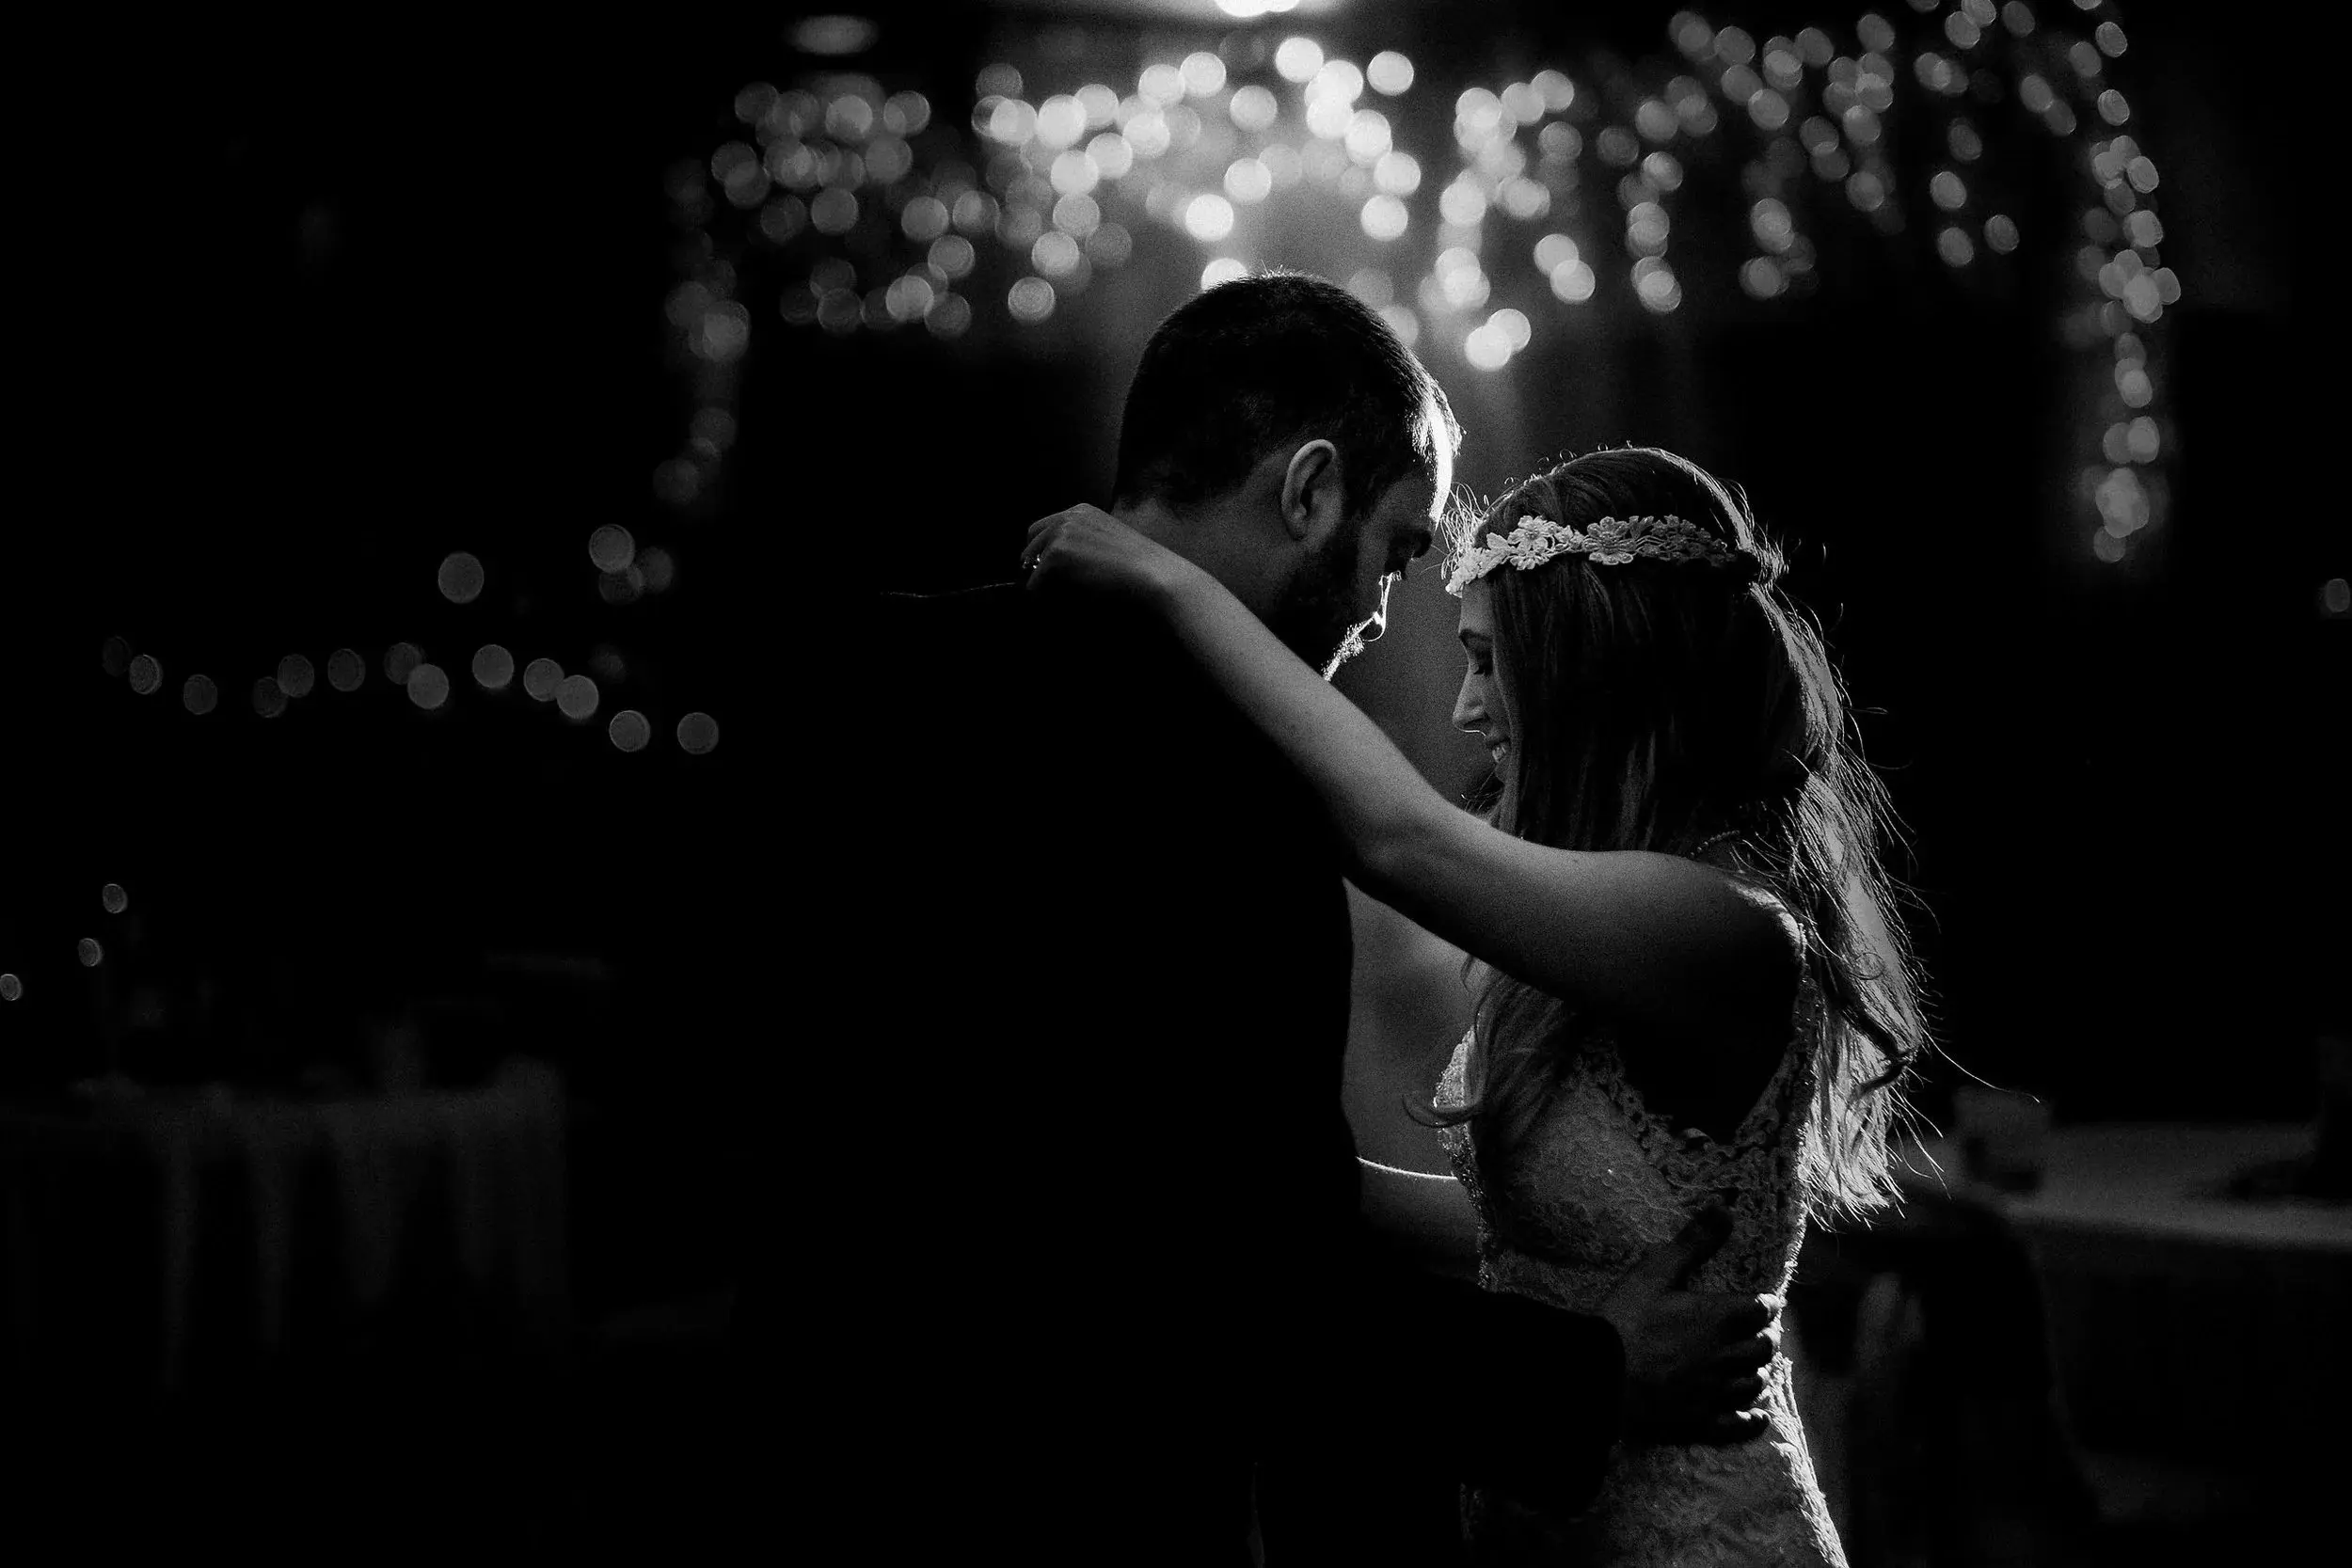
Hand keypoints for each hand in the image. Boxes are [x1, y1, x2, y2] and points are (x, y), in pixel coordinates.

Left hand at [1021, 504, 1197, 606]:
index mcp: (1081, 512)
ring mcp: (1060, 533)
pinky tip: (1073, 604)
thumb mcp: (1109, 546)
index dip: (1043, 560)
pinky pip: (1034, 588)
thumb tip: (1056, 569)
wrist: (1159, 578)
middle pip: (1028, 550)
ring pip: (1029, 570)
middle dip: (1036, 574)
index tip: (1054, 582)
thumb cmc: (1145, 572)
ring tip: (1069, 602)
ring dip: (1043, 589)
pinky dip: (1048, 602)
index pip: (1040, 533)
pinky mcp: (1055, 554)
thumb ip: (1083, 547)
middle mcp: (1067, 517)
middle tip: (1056, 597)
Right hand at [1591, 1205, 1779, 1445]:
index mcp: (1721, 1317)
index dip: (1765, 1305)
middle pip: (1764, 1348)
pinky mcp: (1701, 1419)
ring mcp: (1716, 1391)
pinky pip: (1739, 1423)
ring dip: (1757, 1371)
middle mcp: (1727, 1356)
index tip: (1760, 1302)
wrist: (1600, 1375)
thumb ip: (1694, 1241)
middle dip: (1763, 1337)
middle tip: (1754, 1331)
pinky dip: (1752, 1418)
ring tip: (1750, 1364)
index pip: (1763, 1309)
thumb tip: (1725, 1206)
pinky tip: (1756, 1413)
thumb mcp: (1656, 1271)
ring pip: (1755, 1383)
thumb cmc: (1626, 1319)